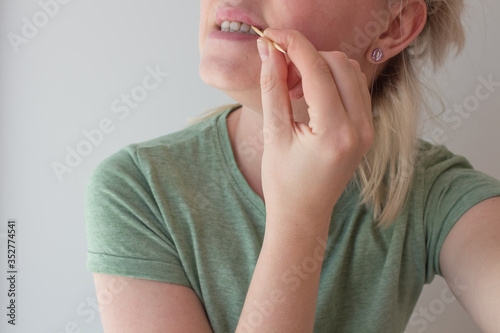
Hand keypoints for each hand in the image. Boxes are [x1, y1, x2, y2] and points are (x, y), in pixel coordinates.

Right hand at [257, 29, 373, 230]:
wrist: (304, 216)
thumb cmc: (284, 183)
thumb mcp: (274, 135)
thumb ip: (272, 88)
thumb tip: (269, 51)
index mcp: (335, 133)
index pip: (317, 70)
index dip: (293, 45)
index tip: (272, 36)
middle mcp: (360, 128)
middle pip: (339, 63)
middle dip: (306, 56)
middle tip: (278, 70)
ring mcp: (367, 129)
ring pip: (350, 71)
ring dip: (319, 67)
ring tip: (292, 86)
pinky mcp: (366, 129)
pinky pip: (354, 88)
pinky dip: (331, 80)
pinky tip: (308, 94)